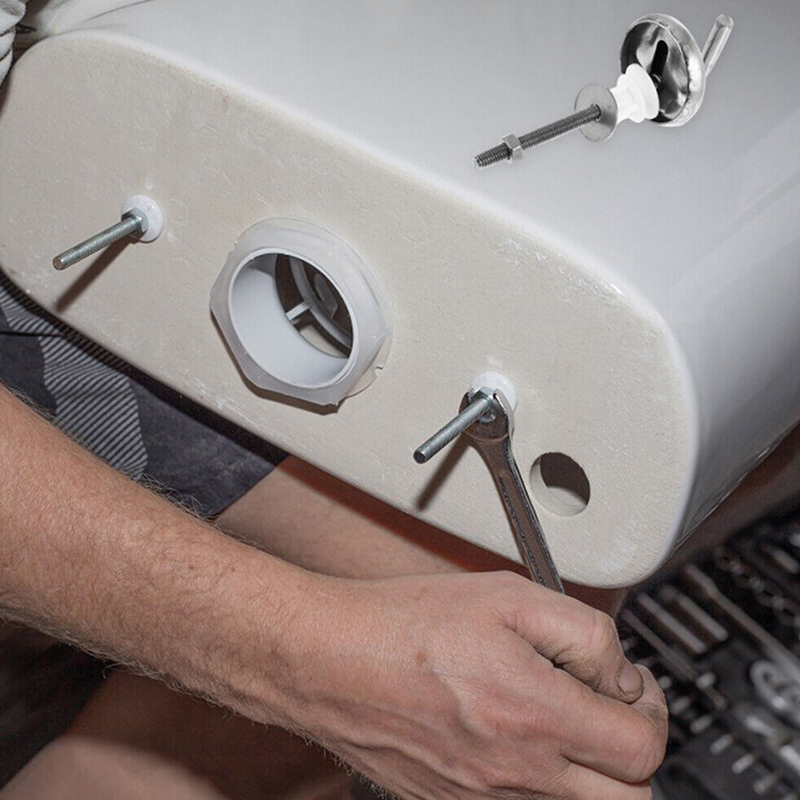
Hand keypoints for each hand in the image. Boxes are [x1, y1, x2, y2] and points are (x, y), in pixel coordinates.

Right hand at [277, 570, 666, 799]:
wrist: (327, 659)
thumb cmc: (403, 623)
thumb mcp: (506, 595)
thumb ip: (583, 631)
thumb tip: (617, 670)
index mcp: (536, 716)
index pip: (642, 749)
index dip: (649, 712)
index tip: (628, 686)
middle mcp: (516, 772)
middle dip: (631, 753)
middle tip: (607, 708)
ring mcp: (483, 797)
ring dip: (585, 765)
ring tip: (553, 709)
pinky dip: (534, 772)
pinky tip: (507, 723)